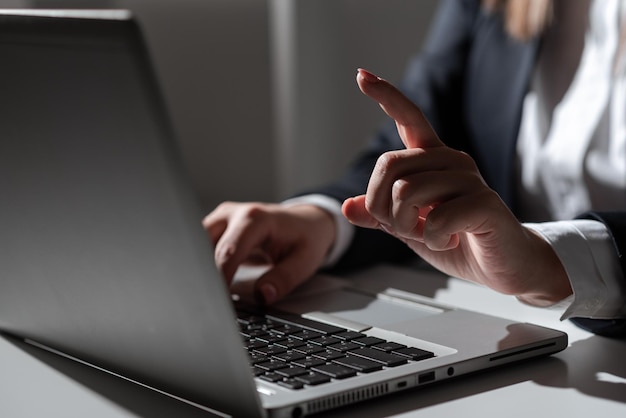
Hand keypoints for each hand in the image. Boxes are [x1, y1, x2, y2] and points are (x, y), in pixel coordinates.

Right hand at [202, 202, 335, 303]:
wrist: (306, 221)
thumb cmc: (306, 238)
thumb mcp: (304, 261)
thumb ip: (283, 279)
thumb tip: (263, 295)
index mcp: (256, 218)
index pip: (228, 251)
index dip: (220, 277)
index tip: (218, 300)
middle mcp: (234, 214)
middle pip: (204, 245)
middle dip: (203, 273)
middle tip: (207, 301)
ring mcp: (222, 219)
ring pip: (196, 244)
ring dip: (199, 268)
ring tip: (204, 294)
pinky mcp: (216, 228)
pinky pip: (200, 247)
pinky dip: (201, 265)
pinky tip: (205, 284)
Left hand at [342, 69, 571, 305]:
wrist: (503, 265)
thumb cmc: (456, 240)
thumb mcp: (409, 229)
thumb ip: (381, 216)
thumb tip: (346, 207)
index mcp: (432, 160)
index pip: (409, 118)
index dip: (386, 96)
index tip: (361, 75)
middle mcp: (451, 160)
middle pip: (388, 165)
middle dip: (381, 206)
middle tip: (403, 227)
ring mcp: (469, 178)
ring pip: (406, 192)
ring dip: (405, 226)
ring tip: (429, 235)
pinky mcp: (484, 202)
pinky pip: (434, 221)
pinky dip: (432, 240)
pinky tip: (451, 241)